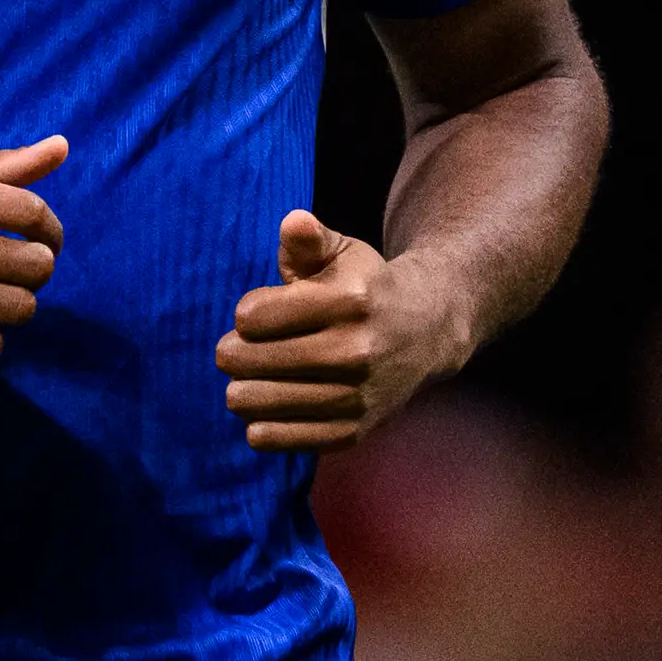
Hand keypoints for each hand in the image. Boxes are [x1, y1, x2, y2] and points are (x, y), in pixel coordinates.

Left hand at [217, 211, 474, 452]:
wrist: (427, 332)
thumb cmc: (366, 286)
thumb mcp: (342, 252)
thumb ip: (308, 239)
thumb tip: (293, 222)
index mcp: (349, 301)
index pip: (252, 317)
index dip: (245, 313)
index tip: (259, 312)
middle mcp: (355, 352)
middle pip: (248, 361)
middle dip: (233, 351)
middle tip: (242, 348)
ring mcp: (355, 397)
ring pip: (254, 401)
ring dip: (242, 388)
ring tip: (253, 375)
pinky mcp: (351, 432)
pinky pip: (273, 438)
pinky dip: (260, 422)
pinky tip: (269, 404)